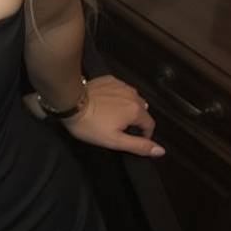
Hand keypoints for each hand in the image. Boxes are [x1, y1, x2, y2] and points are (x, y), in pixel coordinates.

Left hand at [24, 75, 163, 156]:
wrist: (70, 103)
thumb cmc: (91, 125)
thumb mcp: (115, 141)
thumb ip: (139, 146)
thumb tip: (160, 150)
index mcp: (136, 110)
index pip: (150, 124)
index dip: (144, 135)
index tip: (132, 139)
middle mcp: (132, 94)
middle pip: (141, 110)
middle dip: (135, 120)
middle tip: (118, 129)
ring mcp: (121, 85)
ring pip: (132, 98)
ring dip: (127, 107)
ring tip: (112, 116)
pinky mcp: (109, 79)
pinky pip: (120, 89)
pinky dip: (117, 96)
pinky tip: (106, 102)